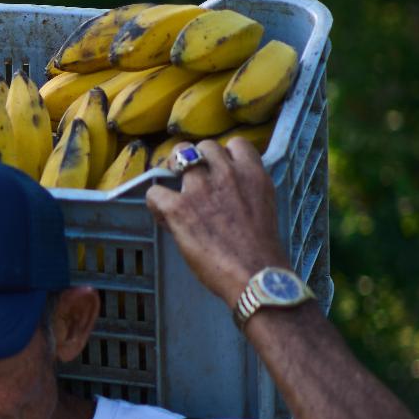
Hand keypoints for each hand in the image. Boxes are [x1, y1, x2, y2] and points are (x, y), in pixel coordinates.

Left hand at [144, 138, 290, 305]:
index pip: (236, 143)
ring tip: (176, 194)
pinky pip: (154, 191)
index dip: (225, 156)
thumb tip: (225, 190)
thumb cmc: (261, 251)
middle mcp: (227, 173)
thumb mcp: (263, 207)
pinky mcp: (179, 208)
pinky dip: (156, 202)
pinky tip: (164, 216)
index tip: (220, 171)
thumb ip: (246, 190)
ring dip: (174, 173)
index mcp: (253, 174)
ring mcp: (201, 188)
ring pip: (178, 157)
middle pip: (203, 146)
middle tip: (193, 182)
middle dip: (197, 160)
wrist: (256, 276)